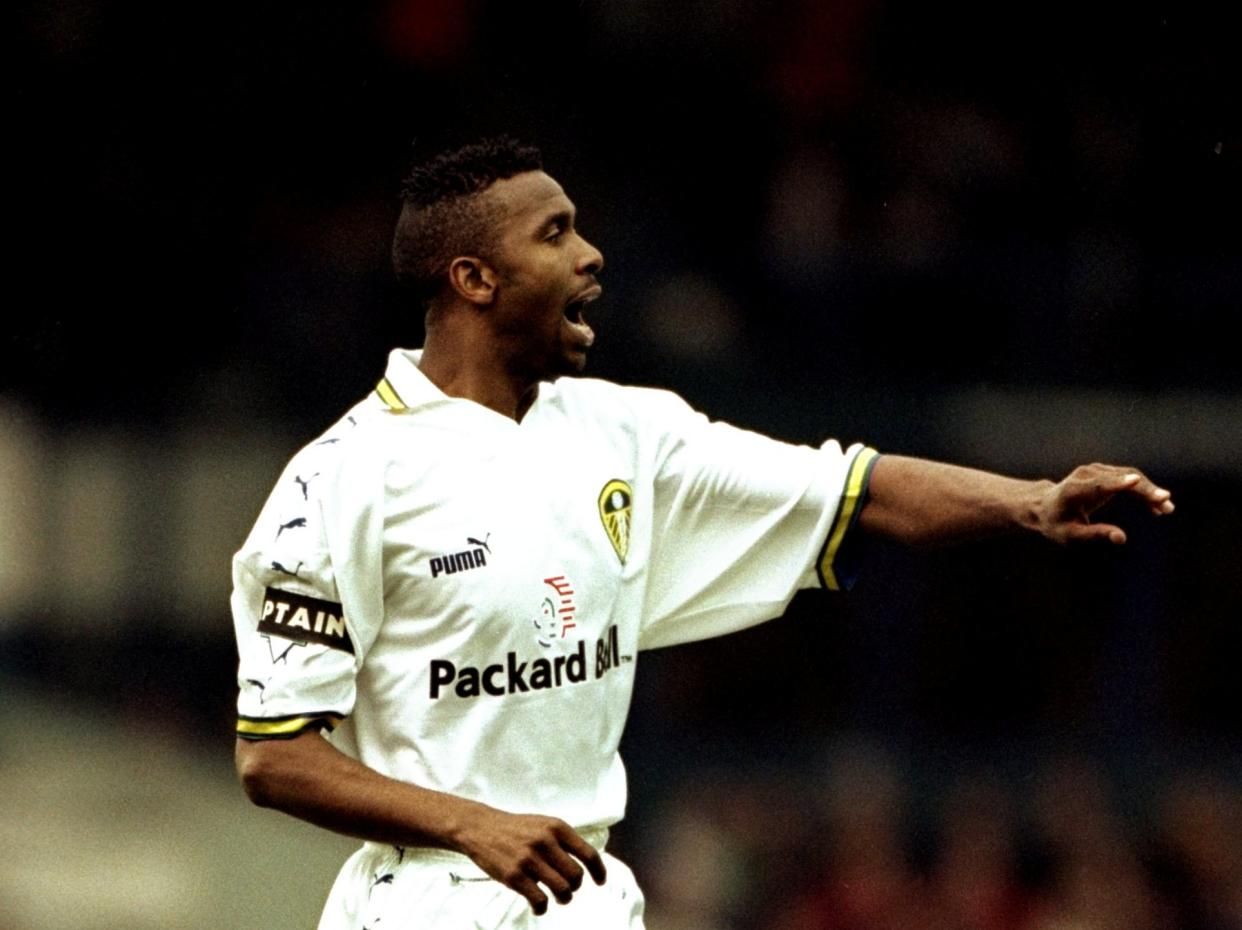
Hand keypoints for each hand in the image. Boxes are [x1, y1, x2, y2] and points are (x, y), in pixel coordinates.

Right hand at [451, 805, 606, 913]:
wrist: (480, 827)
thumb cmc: (515, 828)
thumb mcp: (543, 823)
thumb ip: (563, 839)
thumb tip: (586, 861)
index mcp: (556, 827)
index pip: (588, 853)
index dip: (598, 871)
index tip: (601, 882)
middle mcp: (545, 841)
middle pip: (576, 876)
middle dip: (575, 886)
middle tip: (568, 889)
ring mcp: (529, 859)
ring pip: (562, 890)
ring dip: (563, 898)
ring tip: (557, 898)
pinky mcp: (514, 876)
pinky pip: (539, 900)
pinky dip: (542, 907)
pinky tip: (539, 905)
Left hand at [1038, 463, 1173, 544]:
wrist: (1044, 505)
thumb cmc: (1056, 523)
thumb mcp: (1071, 535)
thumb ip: (1095, 535)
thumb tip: (1121, 538)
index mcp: (1074, 490)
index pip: (1098, 484)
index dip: (1118, 482)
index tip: (1136, 481)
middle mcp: (1085, 475)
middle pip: (1120, 478)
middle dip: (1145, 491)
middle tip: (1166, 504)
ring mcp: (1095, 470)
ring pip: (1129, 476)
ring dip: (1149, 491)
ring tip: (1167, 509)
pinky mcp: (1104, 473)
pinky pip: (1129, 478)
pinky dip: (1144, 490)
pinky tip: (1157, 507)